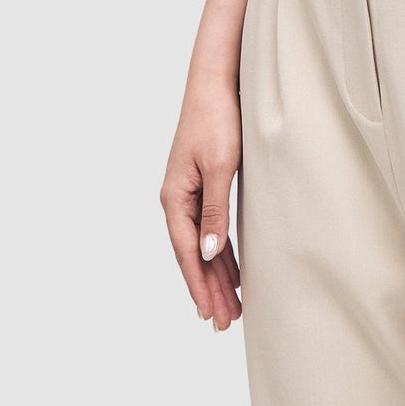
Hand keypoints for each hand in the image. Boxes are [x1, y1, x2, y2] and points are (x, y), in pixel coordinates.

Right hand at [161, 76, 243, 330]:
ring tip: (230, 307)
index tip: (210, 314)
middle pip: (193, 254)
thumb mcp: (219, 167)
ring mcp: (187, 193)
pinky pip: (208, 229)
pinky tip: (230, 270)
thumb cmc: (216, 119)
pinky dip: (220, 253)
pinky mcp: (201, 185)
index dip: (199, 285)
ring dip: (216, 275)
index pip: (188, 252)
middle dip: (209, 289)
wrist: (214, 83)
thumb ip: (214, 210)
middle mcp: (176, 200)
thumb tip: (210, 252)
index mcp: (174, 197)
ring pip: (202, 244)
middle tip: (224, 322)